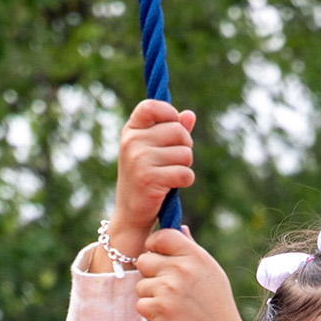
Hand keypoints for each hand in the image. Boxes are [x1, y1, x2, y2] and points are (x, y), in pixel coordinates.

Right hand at [93, 100, 195, 265]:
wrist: (131, 214)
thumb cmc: (146, 179)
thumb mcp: (153, 151)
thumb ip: (171, 130)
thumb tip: (189, 115)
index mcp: (131, 130)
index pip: (152, 106)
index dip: (169, 114)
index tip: (173, 128)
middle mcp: (132, 142)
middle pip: (178, 131)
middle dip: (185, 146)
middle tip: (175, 161)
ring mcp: (139, 160)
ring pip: (185, 154)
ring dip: (185, 166)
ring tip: (171, 175)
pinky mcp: (150, 179)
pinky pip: (185, 173)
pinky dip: (185, 181)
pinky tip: (173, 186)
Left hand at [136, 227, 257, 320]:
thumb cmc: (216, 304)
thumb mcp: (211, 271)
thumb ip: (191, 249)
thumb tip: (180, 228)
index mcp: (194, 256)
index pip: (161, 237)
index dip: (154, 246)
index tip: (158, 257)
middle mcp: (181, 269)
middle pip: (144, 260)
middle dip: (150, 274)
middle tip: (166, 288)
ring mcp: (168, 289)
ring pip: (141, 285)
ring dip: (151, 296)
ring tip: (172, 305)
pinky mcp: (159, 310)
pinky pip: (140, 304)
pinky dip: (150, 312)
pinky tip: (168, 316)